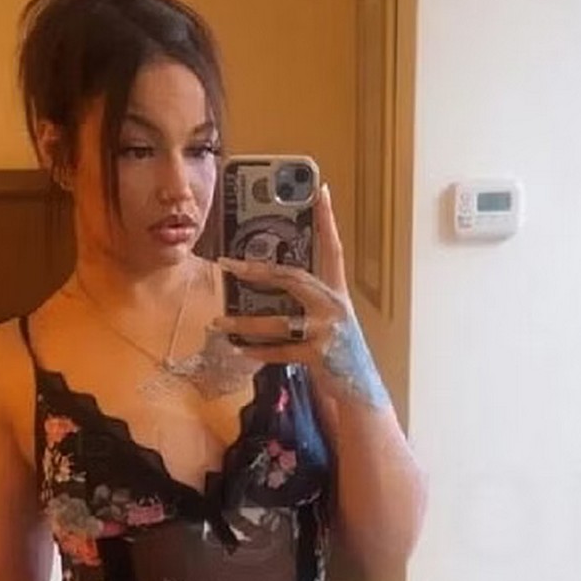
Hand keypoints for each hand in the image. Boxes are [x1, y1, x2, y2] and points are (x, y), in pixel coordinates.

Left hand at [216, 183, 350, 360]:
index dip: (327, 220)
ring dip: (246, 322)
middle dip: (258, 270)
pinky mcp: (319, 356)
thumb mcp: (329, 321)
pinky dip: (258, 352)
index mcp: (337, 293)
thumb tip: (269, 285)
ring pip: (280, 321)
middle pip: (294, 278)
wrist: (360, 389)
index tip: (321, 191)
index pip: (333, 249)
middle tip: (228, 264)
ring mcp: (328, 331)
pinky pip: (281, 352)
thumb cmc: (339, 353)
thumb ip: (308, 303)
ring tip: (220, 321)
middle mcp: (335, 306)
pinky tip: (239, 350)